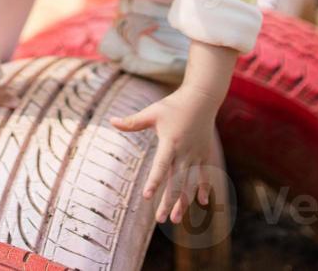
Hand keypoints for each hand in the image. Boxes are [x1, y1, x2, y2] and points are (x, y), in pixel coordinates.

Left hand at [110, 83, 225, 223]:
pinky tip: (203, 203)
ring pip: (191, 182)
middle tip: (160, 219)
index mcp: (171, 142)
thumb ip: (133, 121)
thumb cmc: (173, 105)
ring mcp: (197, 154)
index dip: (154, 181)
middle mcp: (185, 151)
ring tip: (175, 218)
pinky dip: (205, 188)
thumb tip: (112, 121)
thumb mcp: (152, 112)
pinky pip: (206, 174)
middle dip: (169, 201)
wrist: (202, 98)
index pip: (161, 166)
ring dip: (184, 201)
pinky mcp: (205, 153)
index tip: (147, 197)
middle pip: (177, 181)